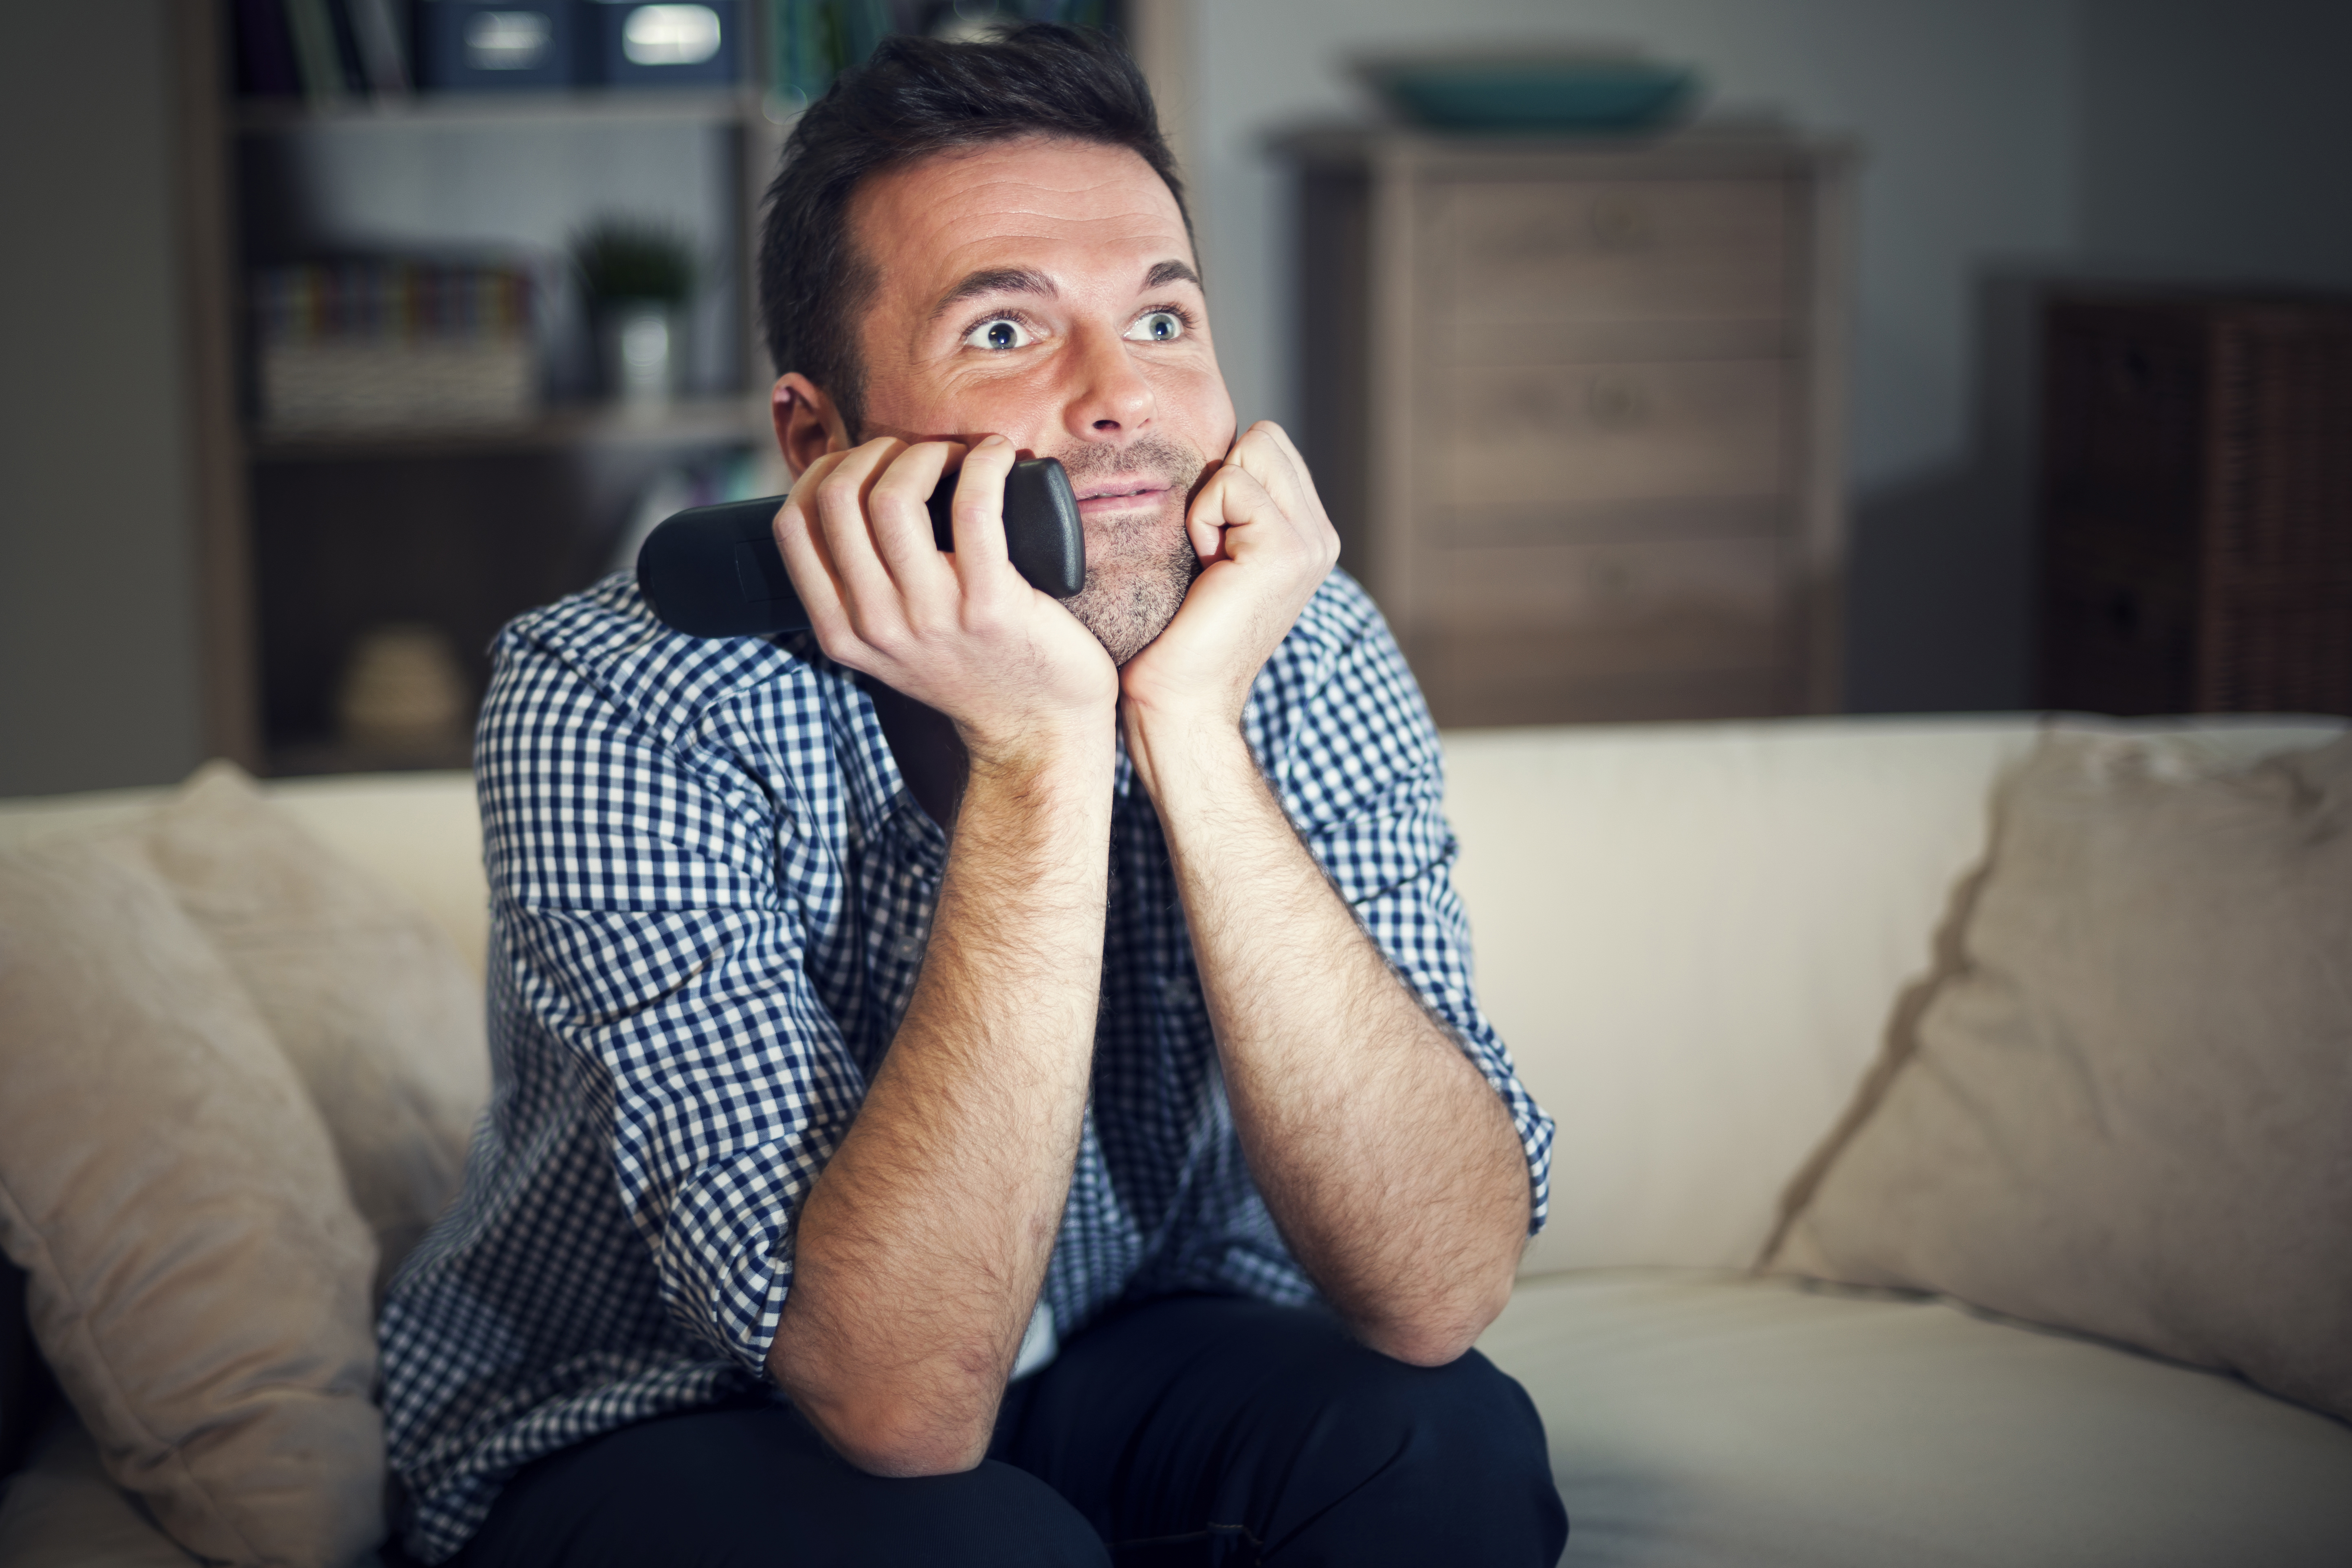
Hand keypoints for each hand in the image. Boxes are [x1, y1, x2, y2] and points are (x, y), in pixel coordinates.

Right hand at [774, 435, 1117, 762]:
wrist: (1036, 731)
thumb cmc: (973, 671)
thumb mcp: (891, 645)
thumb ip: (860, 592)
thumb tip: (849, 499)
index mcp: (842, 631)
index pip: (792, 526)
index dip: (824, 472)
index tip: (865, 464)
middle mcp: (875, 624)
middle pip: (838, 497)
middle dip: (874, 452)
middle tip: (916, 455)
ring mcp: (930, 616)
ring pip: (893, 495)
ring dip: (925, 453)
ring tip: (956, 455)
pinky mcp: (989, 604)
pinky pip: (974, 506)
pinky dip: (985, 464)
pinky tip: (997, 456)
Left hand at [1119, 421, 1339, 755]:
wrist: (1183, 701)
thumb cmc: (1178, 635)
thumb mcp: (1213, 555)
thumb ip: (1230, 506)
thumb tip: (1210, 456)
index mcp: (1308, 535)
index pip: (1268, 447)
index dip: (1224, 478)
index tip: (1209, 543)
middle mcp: (1319, 536)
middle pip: (1266, 438)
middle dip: (1222, 479)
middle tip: (1207, 549)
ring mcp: (1310, 542)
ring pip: (1254, 449)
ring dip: (1211, 499)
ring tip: (1208, 559)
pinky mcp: (1286, 549)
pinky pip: (1230, 483)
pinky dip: (1202, 519)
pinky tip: (1205, 568)